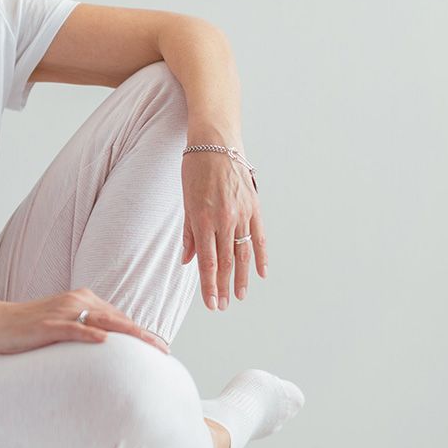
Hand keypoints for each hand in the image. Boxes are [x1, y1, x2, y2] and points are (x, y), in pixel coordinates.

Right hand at [0, 289, 171, 355]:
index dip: (141, 333)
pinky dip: (90, 333)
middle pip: (118, 318)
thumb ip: (85, 330)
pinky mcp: (48, 324)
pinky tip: (105, 341)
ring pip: (103, 321)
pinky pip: (74, 328)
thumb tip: (107, 347)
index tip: (160, 349)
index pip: (119, 317)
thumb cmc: (30, 329)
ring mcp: (63, 312)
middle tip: (164, 351)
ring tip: (149, 347)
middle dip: (143, 335)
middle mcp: (78, 301)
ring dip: (128, 335)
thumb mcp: (63, 325)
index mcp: (84, 300)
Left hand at [179, 148, 266, 309]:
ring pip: (243, 253)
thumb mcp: (185, 201)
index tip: (212, 303)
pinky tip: (261, 273)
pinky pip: (259, 237)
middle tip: (223, 306)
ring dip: (242, 277)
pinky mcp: (254, 206)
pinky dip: (261, 256)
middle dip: (224, 287)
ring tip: (240, 296)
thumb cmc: (195, 168)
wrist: (216, 142)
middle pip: (226, 262)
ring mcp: (242, 213)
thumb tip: (188, 260)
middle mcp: (224, 220)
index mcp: (203, 219)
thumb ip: (188, 233)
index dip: (209, 286)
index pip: (207, 262)